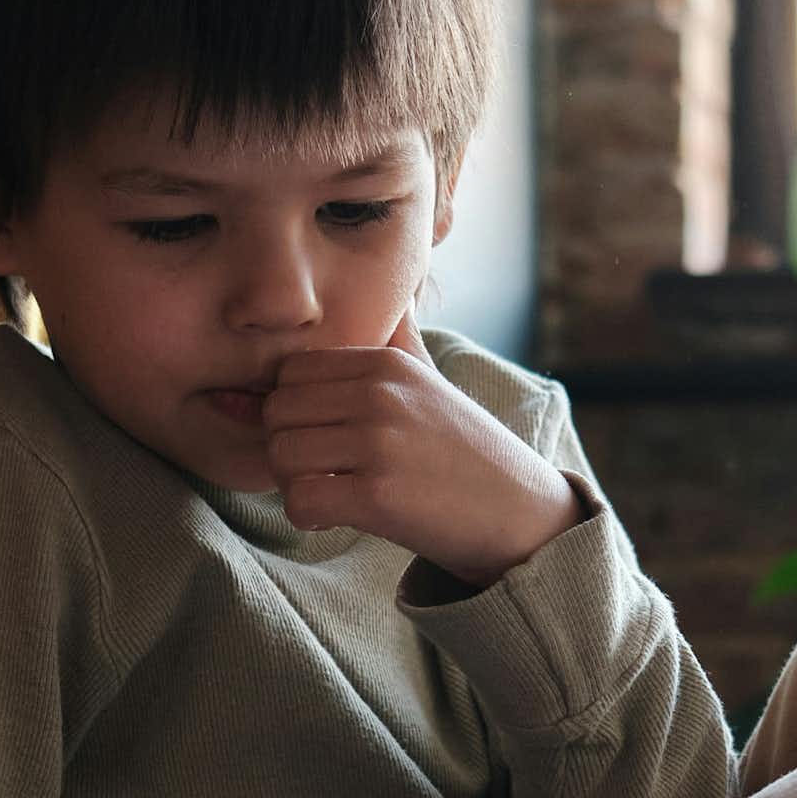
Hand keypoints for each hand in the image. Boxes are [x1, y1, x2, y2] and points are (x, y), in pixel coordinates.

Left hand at [261, 312, 581, 586]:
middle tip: (318, 468)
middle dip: (285, 446)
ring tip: (328, 489)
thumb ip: (400, 337)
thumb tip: (401, 282)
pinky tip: (335, 515)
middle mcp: (381, 395)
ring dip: (293, 483)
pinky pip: (300, 500)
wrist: (520, 510)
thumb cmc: (460, 449)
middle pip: (276, 413)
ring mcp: (380, 444)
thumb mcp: (430, 379)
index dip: (291, 407)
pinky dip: (307, 515)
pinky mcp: (379, 495)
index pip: (289, 372)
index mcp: (386, 364)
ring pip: (281, 456)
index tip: (319, 432)